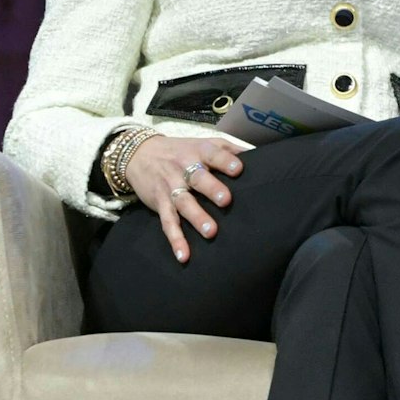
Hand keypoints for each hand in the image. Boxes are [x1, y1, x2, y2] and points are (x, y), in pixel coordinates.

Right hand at [125, 135, 248, 262]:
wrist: (139, 155)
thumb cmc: (182, 150)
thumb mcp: (205, 143)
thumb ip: (230, 149)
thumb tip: (260, 154)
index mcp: (198, 152)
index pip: (213, 154)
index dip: (225, 161)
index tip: (238, 169)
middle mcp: (183, 169)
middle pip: (198, 178)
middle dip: (211, 189)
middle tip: (226, 200)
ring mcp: (171, 188)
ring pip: (184, 203)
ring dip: (196, 217)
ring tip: (211, 232)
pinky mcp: (161, 204)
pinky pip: (168, 223)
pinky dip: (175, 239)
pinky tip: (184, 256)